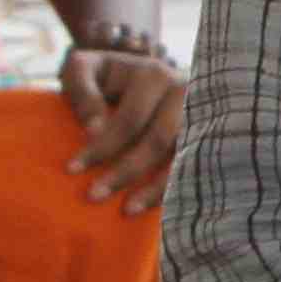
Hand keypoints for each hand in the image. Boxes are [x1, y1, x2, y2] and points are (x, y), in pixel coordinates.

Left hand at [56, 42, 183, 211]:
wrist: (143, 81)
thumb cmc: (105, 78)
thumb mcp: (86, 71)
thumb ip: (83, 91)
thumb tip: (94, 130)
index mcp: (153, 74)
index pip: (129, 119)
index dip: (101, 146)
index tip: (72, 169)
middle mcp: (183, 91)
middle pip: (157, 140)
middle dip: (124, 171)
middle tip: (92, 196)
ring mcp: (200, 115)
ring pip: (180, 157)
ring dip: (152, 189)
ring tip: (126, 210)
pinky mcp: (208, 135)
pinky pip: (192, 168)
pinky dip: (171, 191)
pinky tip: (148, 205)